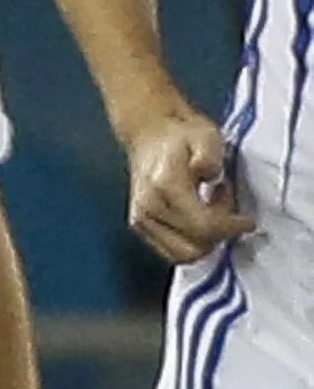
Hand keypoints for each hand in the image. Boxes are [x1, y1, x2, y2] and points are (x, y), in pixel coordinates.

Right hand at [130, 103, 251, 267]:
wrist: (148, 134)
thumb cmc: (182, 136)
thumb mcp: (205, 136)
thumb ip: (208, 153)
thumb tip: (208, 172)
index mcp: (164, 186)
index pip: (203, 226)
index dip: (231, 228)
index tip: (248, 221)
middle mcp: (147, 207)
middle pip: (194, 246)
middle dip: (219, 234)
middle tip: (227, 206)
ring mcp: (140, 219)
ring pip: (183, 254)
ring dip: (206, 240)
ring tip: (212, 211)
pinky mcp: (140, 225)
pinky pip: (172, 251)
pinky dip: (192, 242)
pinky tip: (198, 218)